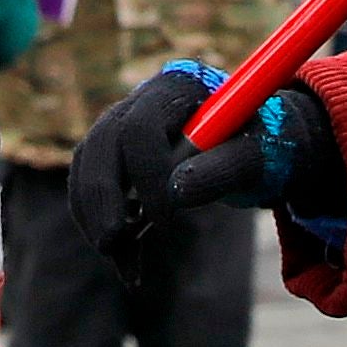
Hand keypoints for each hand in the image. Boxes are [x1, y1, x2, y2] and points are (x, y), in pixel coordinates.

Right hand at [68, 63, 340, 284]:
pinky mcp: (111, 155)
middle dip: (102, 198)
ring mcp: (119, 125)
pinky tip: (122, 257)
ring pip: (87, 166)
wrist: (250, 143)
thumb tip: (177, 192)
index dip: (144, 175)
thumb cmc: (258, 142)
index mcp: (177, 86)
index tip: (163, 221)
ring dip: (95, 217)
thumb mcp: (258, 153)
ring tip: (121, 261)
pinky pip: (88, 186)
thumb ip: (225, 166)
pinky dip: (96, 223)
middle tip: (113, 246)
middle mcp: (139, 101)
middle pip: (100, 143)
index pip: (140, 127)